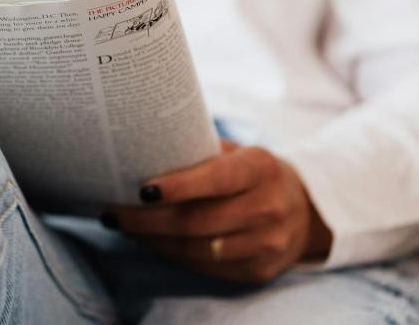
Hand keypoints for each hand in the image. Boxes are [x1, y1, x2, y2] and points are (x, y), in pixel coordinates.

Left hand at [107, 142, 332, 282]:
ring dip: (154, 241)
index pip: (215, 179)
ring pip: (197, 249)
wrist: (304, 209)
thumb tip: (140, 148)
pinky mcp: (260, 270)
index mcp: (261, 168)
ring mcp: (268, 243)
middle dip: (147, 220)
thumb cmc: (251, 173)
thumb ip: (198, 151)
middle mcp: (270, 207)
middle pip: (197, 221)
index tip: (141, 189)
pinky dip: (173, 255)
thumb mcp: (236, 153)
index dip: (177, 187)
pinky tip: (152, 243)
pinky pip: (206, 267)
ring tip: (125, 228)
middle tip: (114, 213)